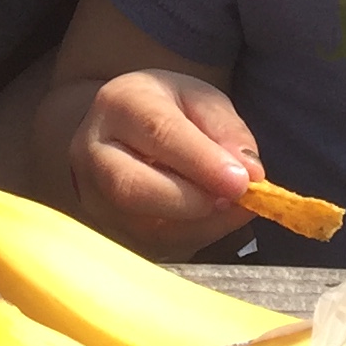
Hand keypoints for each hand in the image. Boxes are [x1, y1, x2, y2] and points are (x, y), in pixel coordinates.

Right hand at [69, 70, 259, 251]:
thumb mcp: (199, 99)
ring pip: (145, 226)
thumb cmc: (164, 110)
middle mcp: (94, 155)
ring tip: (233, 206)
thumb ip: (226, 129)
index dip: (202, 161)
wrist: (121, 132)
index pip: (158, 134)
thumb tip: (251, 172)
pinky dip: (196, 236)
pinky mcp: (111, 232)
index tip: (242, 180)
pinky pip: (156, 246)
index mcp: (118, 105)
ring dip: (201, 223)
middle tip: (237, 197)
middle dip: (192, 200)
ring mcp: (95, 200)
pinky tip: (216, 218)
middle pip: (133, 187)